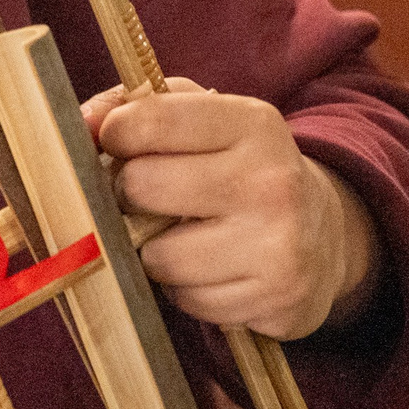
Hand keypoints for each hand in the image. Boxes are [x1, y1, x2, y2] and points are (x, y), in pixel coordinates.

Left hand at [84, 79, 378, 339]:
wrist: (327, 233)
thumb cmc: (238, 168)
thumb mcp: (204, 119)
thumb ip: (136, 106)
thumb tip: (81, 123)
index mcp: (253, 124)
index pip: (148, 121)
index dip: (113, 136)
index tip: (115, 145)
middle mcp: (272, 182)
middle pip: (141, 188)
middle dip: (129, 196)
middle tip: (147, 198)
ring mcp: (280, 245)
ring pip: (158, 257)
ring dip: (155, 252)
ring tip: (183, 237)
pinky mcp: (277, 298)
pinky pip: (188, 301)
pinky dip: (186, 290)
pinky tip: (211, 269)